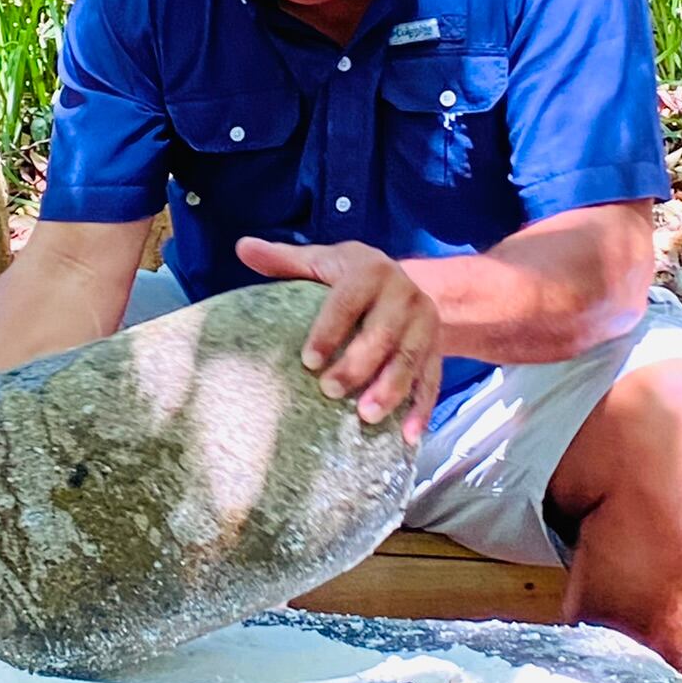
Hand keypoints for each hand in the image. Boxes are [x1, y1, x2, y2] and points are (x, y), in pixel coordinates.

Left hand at [236, 237, 441, 445]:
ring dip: (391, 390)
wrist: (408, 285)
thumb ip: (284, 259)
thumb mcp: (322, 261)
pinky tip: (408, 435)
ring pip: (411, 360)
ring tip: (366, 416)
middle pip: (383, 334)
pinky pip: (432, 381)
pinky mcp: (438, 350)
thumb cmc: (352, 277)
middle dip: (358, 365)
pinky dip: (422, 409)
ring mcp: (426, 325)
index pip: (349, 301)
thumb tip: (243, 247)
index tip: (308, 360)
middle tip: (330, 391)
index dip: (329, 330)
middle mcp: (405, 295)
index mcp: (372, 271)